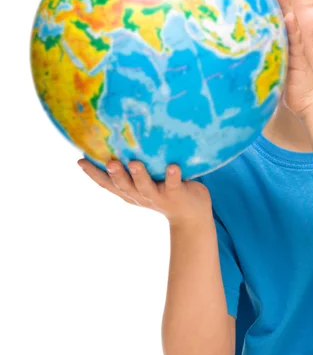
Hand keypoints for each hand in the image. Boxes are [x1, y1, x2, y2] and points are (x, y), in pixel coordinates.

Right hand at [77, 159, 212, 226]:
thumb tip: (118, 139)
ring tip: (134, 163)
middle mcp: (140, 196)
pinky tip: (173, 166)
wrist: (191, 215)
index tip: (80, 161)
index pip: (107, 184)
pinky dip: (172, 176)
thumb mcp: (144, 183)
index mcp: (129, 193)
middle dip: (116, 175)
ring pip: (146, 187)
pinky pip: (173, 185)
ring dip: (139, 176)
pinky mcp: (177, 194)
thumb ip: (132, 168)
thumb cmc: (164, 190)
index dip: (93, 174)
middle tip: (110, 162)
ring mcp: (158, 196)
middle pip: (124, 187)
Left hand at [265, 0, 312, 117]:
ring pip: (289, 23)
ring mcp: (295, 49)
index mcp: (281, 44)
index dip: (265, 2)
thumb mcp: (269, 71)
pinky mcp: (299, 59)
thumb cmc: (288, 89)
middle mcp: (289, 43)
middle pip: (280, 14)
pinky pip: (296, 42)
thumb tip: (235, 58)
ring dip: (284, 5)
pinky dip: (292, 28)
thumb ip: (258, 61)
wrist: (307, 102)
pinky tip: (289, 16)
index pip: (272, 18)